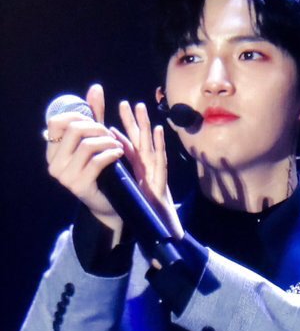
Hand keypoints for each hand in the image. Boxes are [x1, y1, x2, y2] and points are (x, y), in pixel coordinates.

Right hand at [45, 84, 124, 235]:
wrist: (110, 202)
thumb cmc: (102, 169)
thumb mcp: (96, 139)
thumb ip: (94, 115)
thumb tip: (96, 88)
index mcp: (52, 152)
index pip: (57, 122)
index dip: (78, 116)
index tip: (96, 121)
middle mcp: (54, 164)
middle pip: (74, 130)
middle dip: (97, 128)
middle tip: (111, 134)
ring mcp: (65, 177)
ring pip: (87, 145)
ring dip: (107, 141)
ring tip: (117, 144)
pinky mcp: (79, 186)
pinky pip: (97, 161)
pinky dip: (111, 153)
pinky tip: (119, 153)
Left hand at [111, 100, 183, 240]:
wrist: (161, 226)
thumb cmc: (146, 209)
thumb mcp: (130, 193)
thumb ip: (122, 181)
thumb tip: (108, 171)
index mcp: (137, 170)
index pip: (126, 149)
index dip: (119, 134)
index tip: (107, 120)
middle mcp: (146, 168)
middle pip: (138, 141)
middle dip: (132, 122)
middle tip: (124, 103)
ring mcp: (155, 172)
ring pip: (149, 145)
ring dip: (146, 126)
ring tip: (141, 108)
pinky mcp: (161, 180)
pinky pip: (160, 160)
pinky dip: (160, 145)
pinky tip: (159, 131)